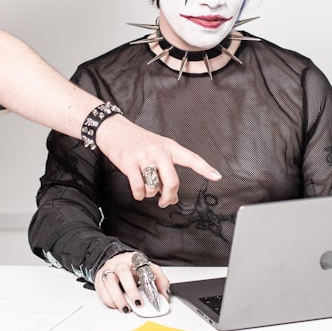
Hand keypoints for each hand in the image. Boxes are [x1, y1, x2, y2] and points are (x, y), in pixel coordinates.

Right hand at [96, 116, 220, 206]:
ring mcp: (144, 156)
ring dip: (150, 193)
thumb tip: (171, 198)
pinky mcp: (129, 163)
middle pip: (172, 181)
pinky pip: (139, 188)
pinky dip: (139, 194)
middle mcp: (159, 150)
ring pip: (154, 187)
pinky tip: (138, 191)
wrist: (114, 129)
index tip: (217, 177)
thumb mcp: (156, 151)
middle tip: (165, 201)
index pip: (191, 159)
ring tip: (146, 187)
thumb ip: (165, 172)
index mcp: (170, 146)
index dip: (205, 169)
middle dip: (169, 196)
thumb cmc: (138, 142)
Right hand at [96, 252, 169, 311]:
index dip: (146, 277)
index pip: (140, 264)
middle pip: (123, 272)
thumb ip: (159, 279)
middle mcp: (119, 263)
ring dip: (118, 298)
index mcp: (133, 259)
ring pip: (110, 283)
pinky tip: (117, 305)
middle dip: (131, 290)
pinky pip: (102, 291)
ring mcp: (108, 271)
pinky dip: (109, 301)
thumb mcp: (147, 269)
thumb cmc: (131, 268)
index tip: (152, 291)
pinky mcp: (99, 281)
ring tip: (127, 308)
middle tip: (138, 303)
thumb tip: (164, 293)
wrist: (113, 263)